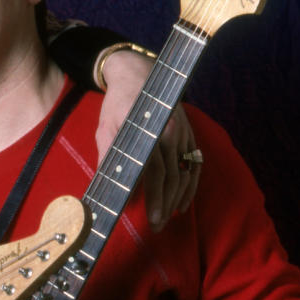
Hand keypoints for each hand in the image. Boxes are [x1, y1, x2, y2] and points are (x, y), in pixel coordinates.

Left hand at [95, 49, 199, 230]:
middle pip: (173, 177)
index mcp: (149, 131)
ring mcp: (183, 133)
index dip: (155, 197)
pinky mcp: (189, 134)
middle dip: (165, 205)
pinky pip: (195, 164)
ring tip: (167, 218)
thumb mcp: (106, 128)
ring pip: (186, 173)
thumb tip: (104, 186)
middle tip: (157, 226)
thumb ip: (107, 156)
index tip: (151, 218)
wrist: (138, 74)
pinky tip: (183, 202)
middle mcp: (171, 133)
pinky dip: (191, 185)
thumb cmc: (118, 104)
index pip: (155, 172)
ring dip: (178, 199)